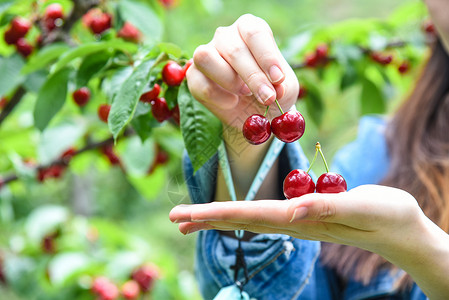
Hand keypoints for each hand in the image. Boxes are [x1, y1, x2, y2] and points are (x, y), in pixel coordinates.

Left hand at [170, 185, 423, 254]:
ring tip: (191, 219)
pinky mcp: (305, 217)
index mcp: (301, 219)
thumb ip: (327, 207)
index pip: (249, 215)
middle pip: (241, 220)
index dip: (215, 213)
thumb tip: (291, 211)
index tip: (184, 215)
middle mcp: (293, 223)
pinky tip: (234, 213)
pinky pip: (264, 214)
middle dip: (206, 218)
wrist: (402, 231)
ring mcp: (298, 222)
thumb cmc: (389, 217)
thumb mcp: (364, 208)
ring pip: (249, 219)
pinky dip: (241, 212)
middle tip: (173, 217)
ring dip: (218, 217)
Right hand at [186, 14, 298, 128]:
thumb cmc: (271, 91)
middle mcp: (226, 36)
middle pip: (234, 49)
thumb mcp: (285, 87)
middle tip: (268, 98)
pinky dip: (218, 97)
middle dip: (253, 77)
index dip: (266, 56)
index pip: (254, 33)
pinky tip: (232, 103)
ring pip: (206, 57)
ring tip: (245, 93)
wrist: (254, 113)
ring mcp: (206, 53)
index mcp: (250, 28)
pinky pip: (200, 83)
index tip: (278, 79)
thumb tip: (275, 88)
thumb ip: (282, 85)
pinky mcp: (194, 76)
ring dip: (229, 80)